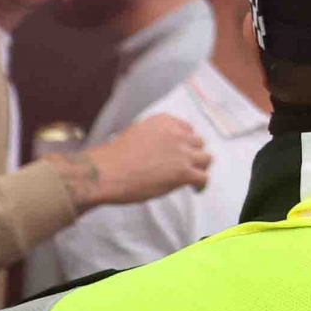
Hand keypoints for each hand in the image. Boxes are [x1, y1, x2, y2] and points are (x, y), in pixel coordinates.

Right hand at [78, 114, 211, 205]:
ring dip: (199, 167)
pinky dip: (201, 185)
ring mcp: (182, 153)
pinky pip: (203, 178)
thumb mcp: (136, 133)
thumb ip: (154, 136)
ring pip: (205, 159)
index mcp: (164, 122)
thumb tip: (160, 148)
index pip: (186, 129)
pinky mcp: (183, 172)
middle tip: (185, 164)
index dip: (185, 142)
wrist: (105, 172)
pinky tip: (195, 189)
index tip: (181, 150)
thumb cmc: (113, 157)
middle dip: (192, 153)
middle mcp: (177, 134)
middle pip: (198, 143)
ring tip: (193, 176)